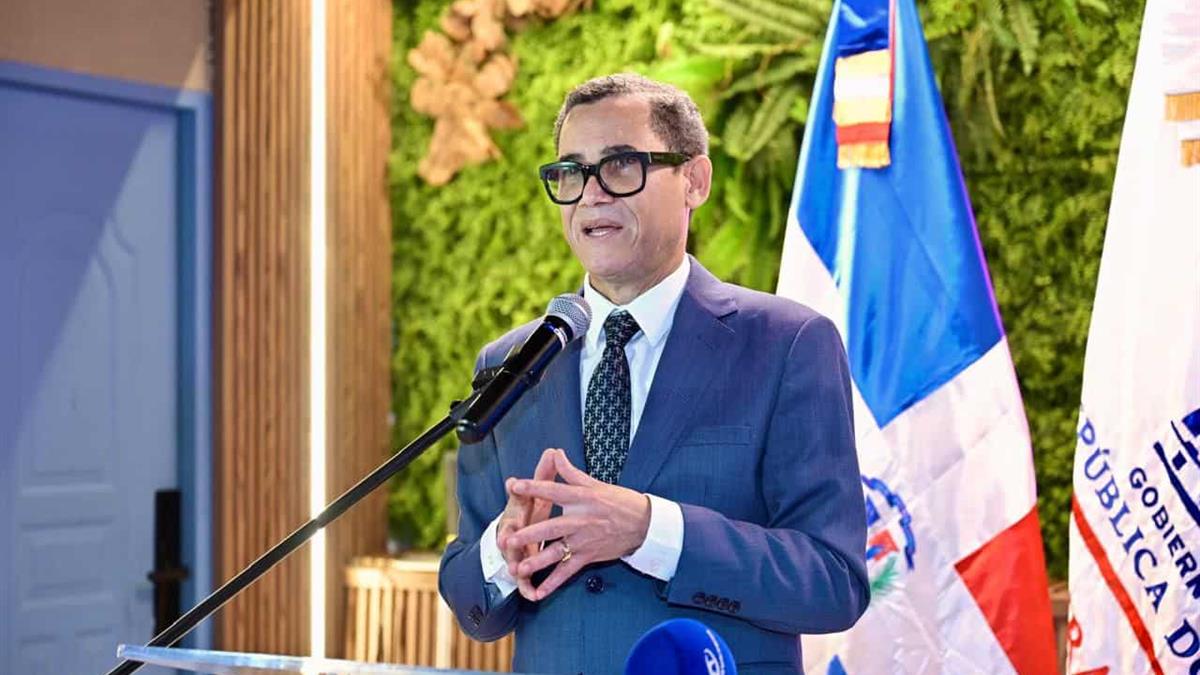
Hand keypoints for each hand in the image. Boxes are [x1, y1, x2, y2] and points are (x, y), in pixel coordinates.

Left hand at [506, 449, 650, 600]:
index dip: (534, 488)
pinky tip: (539, 592)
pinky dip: (554, 582)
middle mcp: (581, 520)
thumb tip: (555, 453)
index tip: (515, 486)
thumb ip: (571, 472)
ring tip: (520, 568)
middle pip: (551, 527)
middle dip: (530, 534)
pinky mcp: (589, 556)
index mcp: (582, 498)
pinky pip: (568, 571)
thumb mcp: (596, 484)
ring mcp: (584, 541)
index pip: (554, 491)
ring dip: (538, 561)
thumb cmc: (619, 501)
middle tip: (510, 539)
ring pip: (557, 552)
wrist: (644, 524)